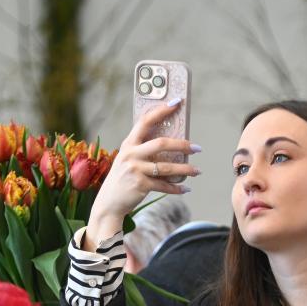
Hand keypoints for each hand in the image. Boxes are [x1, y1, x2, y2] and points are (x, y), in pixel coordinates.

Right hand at [86, 100, 200, 248]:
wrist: (109, 203)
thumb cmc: (123, 178)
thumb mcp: (128, 159)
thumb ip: (143, 150)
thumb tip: (172, 143)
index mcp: (128, 144)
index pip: (145, 121)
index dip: (162, 110)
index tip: (177, 102)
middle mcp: (130, 154)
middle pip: (161, 144)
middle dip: (183, 145)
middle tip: (197, 148)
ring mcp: (135, 170)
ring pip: (166, 167)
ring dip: (185, 170)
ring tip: (197, 171)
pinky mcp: (140, 185)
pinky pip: (164, 185)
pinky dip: (176, 188)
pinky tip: (186, 189)